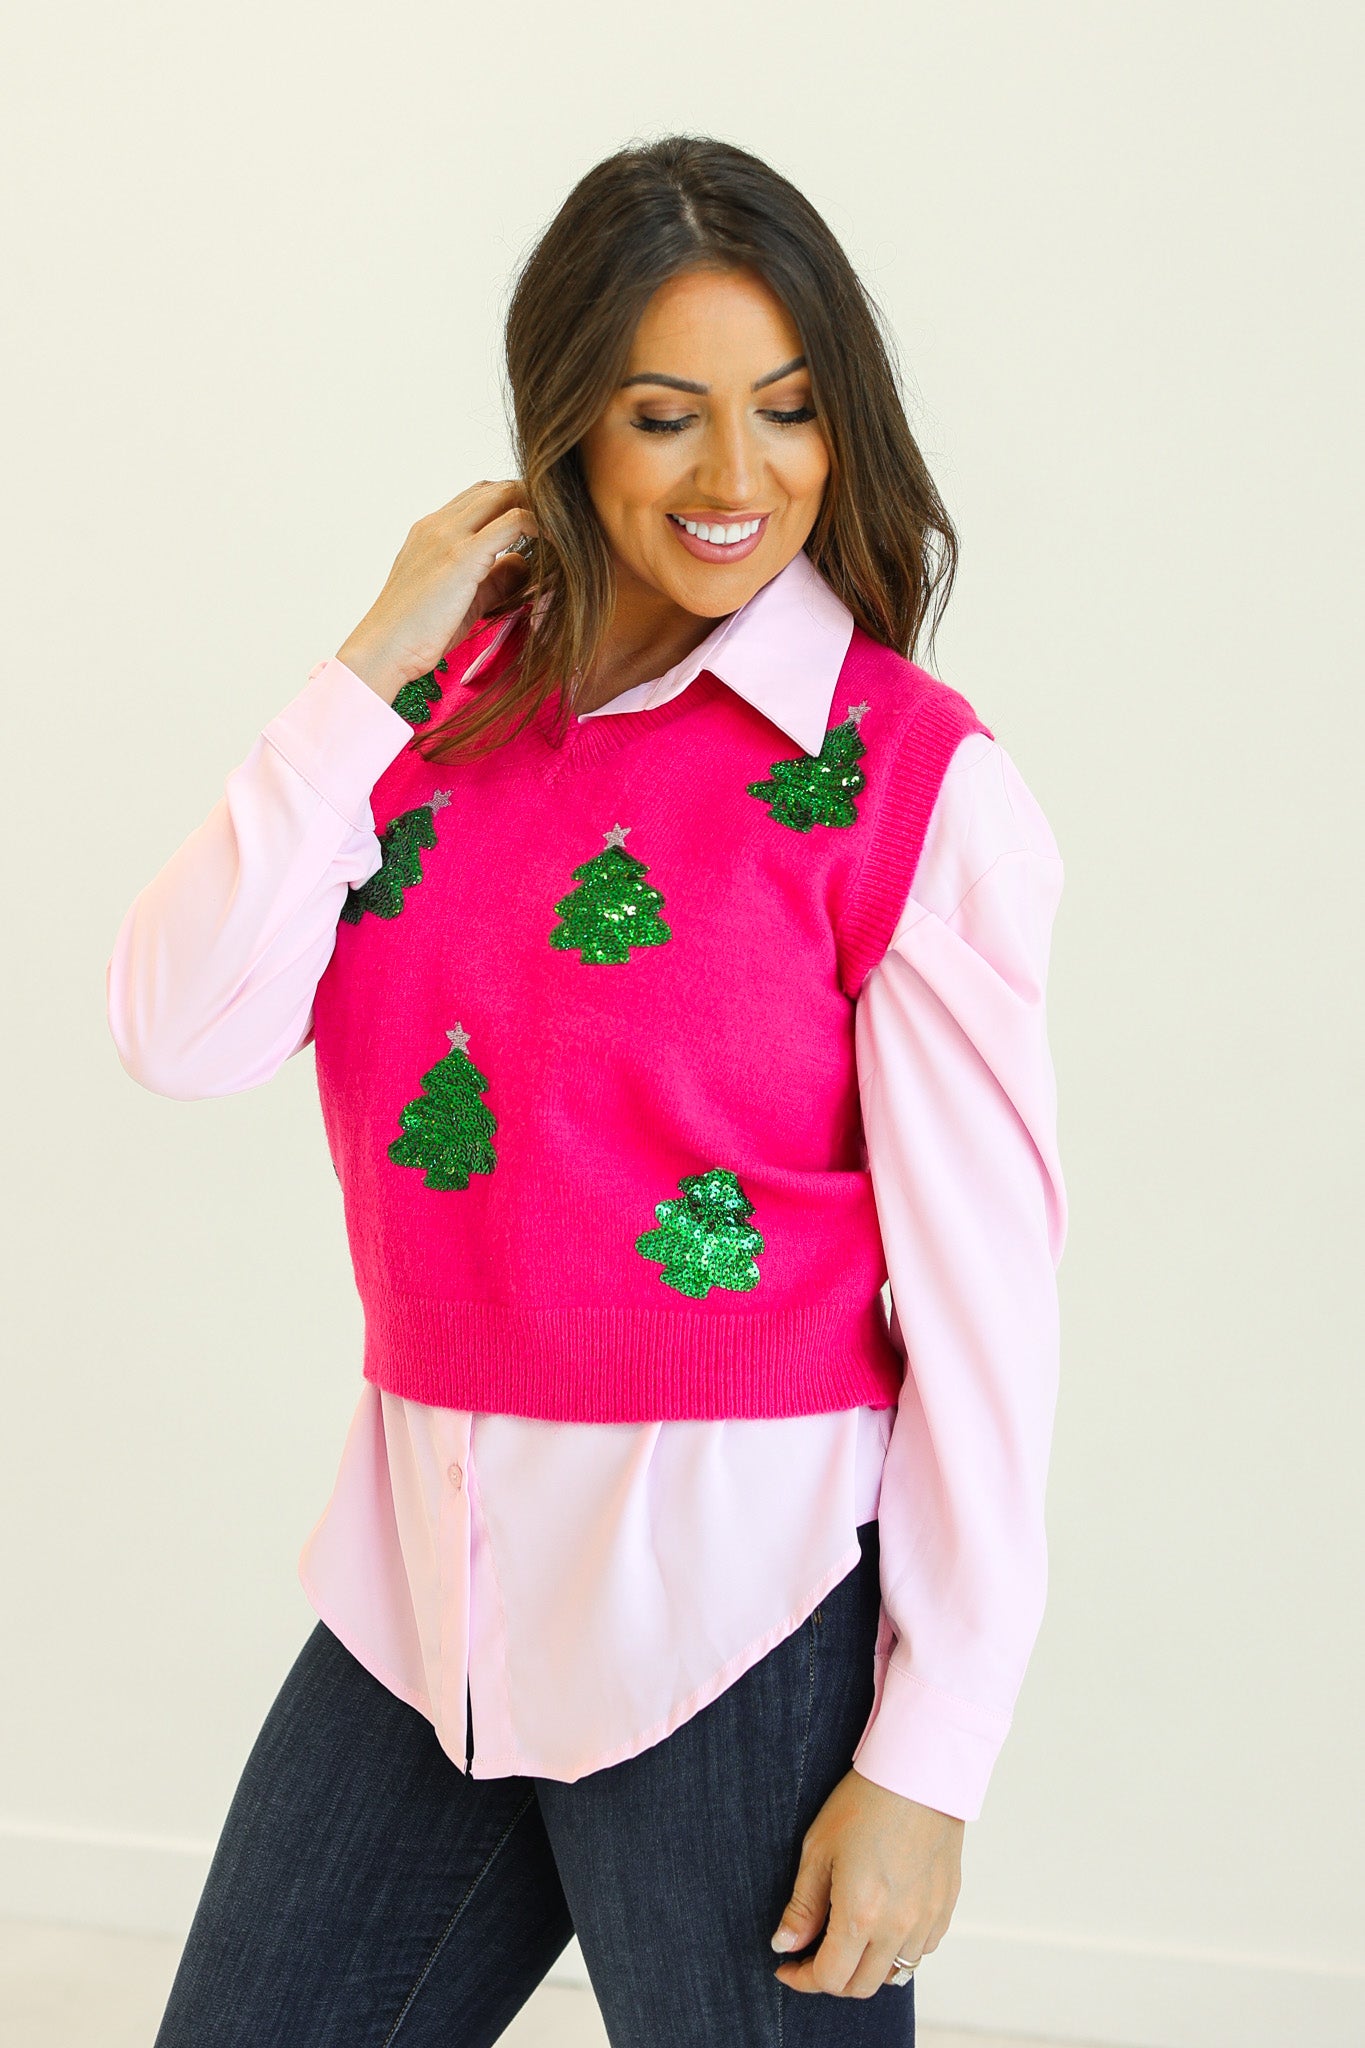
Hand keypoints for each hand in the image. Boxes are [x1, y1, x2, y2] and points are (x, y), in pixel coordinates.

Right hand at [337, 479, 538, 704]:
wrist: (385, 648)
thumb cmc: (417, 632)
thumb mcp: (463, 598)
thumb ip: (494, 577)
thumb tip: (525, 562)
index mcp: (431, 530)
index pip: (478, 496)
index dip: (510, 503)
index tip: (537, 523)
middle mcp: (438, 524)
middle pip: (493, 488)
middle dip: (528, 498)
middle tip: (557, 521)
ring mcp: (449, 535)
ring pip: (503, 495)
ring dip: (535, 506)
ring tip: (559, 529)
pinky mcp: (463, 555)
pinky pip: (512, 522)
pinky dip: (537, 524)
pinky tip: (554, 541)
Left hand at [770, 1767, 962, 1997]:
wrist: (918, 1774)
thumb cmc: (865, 1803)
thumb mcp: (818, 1850)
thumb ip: (803, 1906)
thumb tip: (785, 1945)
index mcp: (860, 1916)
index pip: (829, 1978)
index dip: (802, 1979)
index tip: (787, 1966)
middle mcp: (897, 1928)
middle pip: (861, 1986)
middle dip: (831, 1979)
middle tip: (813, 1954)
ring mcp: (926, 1920)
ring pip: (894, 1972)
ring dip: (866, 1965)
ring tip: (848, 1936)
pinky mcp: (945, 1907)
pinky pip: (921, 1949)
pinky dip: (898, 1949)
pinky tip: (883, 1921)